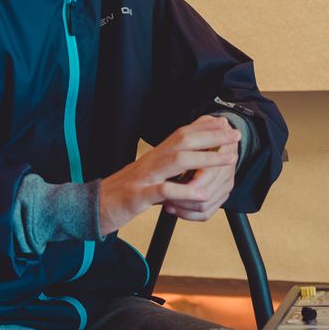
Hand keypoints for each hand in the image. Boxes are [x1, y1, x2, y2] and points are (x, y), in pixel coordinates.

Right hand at [98, 116, 239, 234]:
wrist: (93, 206)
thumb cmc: (124, 193)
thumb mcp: (149, 176)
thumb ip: (169, 168)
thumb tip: (191, 161)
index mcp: (154, 156)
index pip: (182, 134)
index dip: (205, 127)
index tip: (226, 123)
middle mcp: (150, 161)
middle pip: (183, 140)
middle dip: (212, 136)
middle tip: (235, 135)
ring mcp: (143, 177)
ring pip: (176, 160)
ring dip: (205, 158)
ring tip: (227, 159)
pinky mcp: (137, 196)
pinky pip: (161, 191)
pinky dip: (182, 191)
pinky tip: (201, 194)